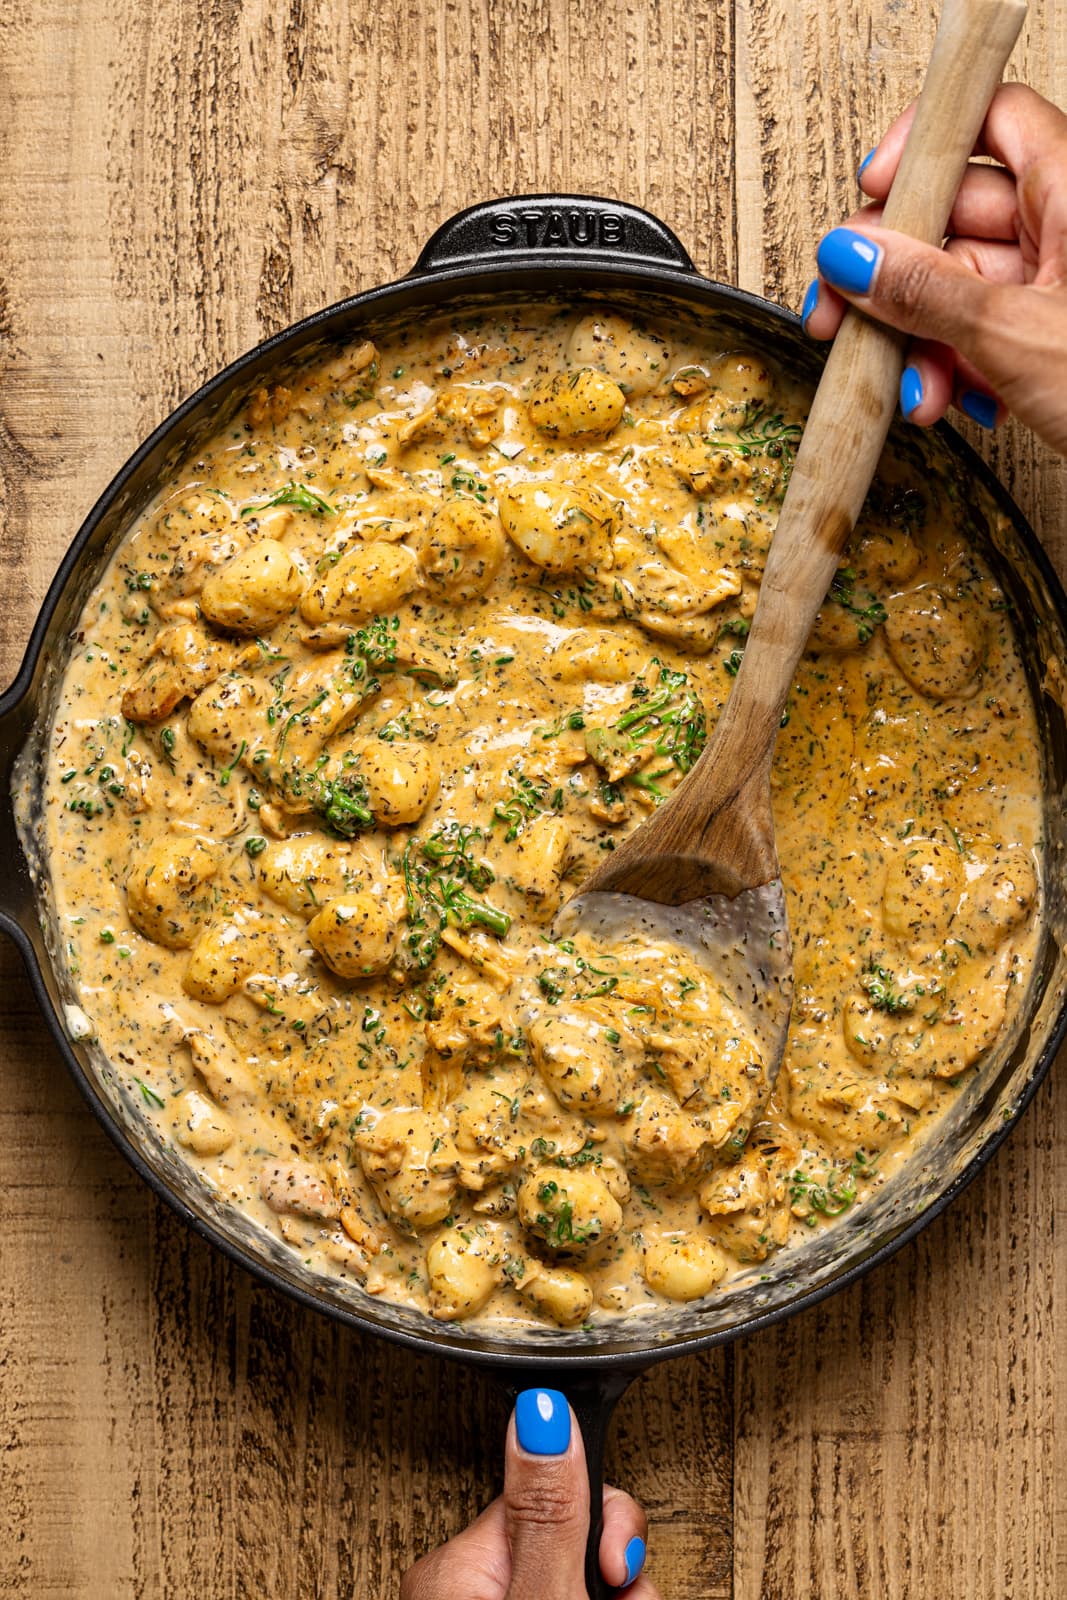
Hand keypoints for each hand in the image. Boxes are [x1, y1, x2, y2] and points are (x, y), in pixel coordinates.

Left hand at [399, 1388, 659, 1599]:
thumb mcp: (544, 1595)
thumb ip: (549, 1511)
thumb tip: (542, 1408)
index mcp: (460, 1564)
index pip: (553, 1496)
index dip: (602, 1524)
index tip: (619, 1563)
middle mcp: (468, 1585)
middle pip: (570, 1536)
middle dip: (611, 1569)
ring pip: (576, 1574)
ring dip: (614, 1595)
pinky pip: (568, 1596)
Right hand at [802, 83, 1066, 454]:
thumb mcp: (1015, 335)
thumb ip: (926, 292)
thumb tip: (854, 256)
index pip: (991, 120)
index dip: (926, 148)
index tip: (870, 195)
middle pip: (956, 217)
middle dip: (893, 275)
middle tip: (841, 313)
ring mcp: (1060, 286)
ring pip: (961, 287)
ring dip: (918, 342)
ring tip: (912, 390)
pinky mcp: (1053, 340)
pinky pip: (983, 334)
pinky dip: (955, 369)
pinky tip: (949, 402)